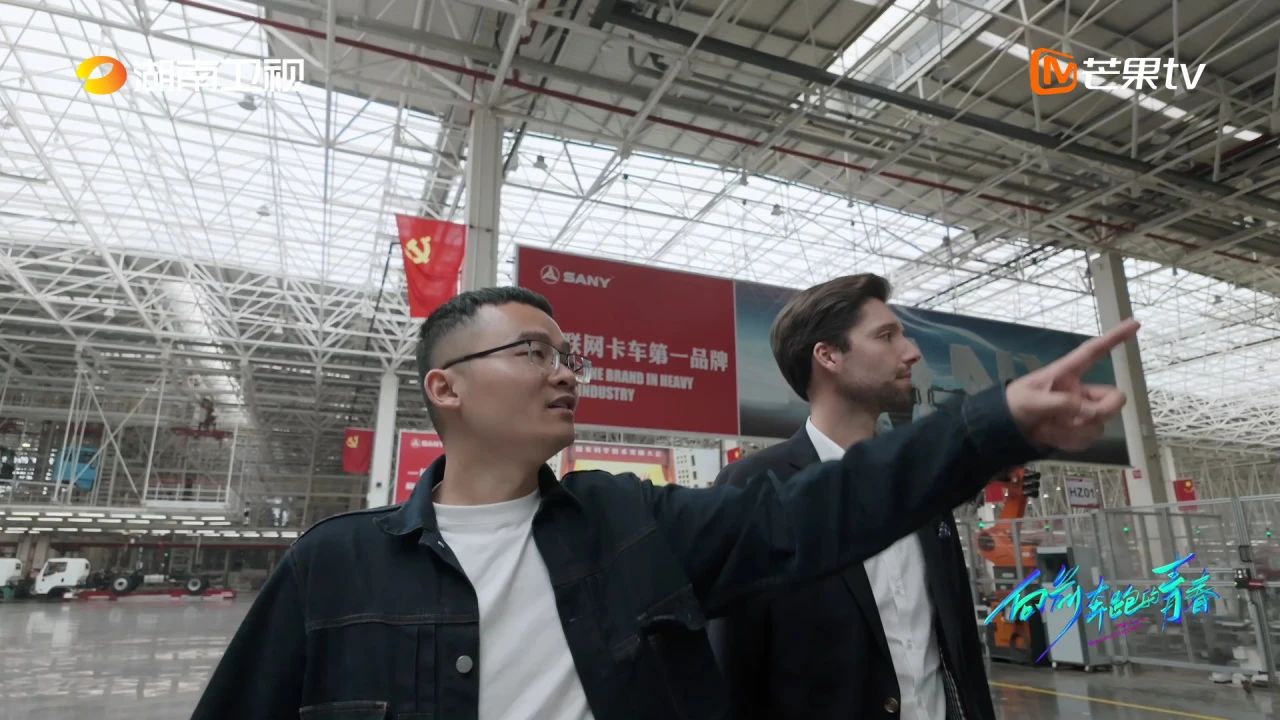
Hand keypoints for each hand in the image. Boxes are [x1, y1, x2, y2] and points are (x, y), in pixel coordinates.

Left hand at [1006, 319, 1139, 450]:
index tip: (1135, 325)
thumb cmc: (1014, 405)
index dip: (1114, 338)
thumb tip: (1093, 414)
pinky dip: (1069, 442)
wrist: (1002, 431)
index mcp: (1067, 373)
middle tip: (1080, 420)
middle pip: (1113, 398)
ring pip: (1100, 424)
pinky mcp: (1077, 430)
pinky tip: (1049, 436)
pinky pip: (1088, 440)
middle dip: (1101, 412)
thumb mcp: (1033, 401)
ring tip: (1048, 428)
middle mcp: (1079, 391)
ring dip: (1074, 431)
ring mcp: (1080, 412)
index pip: (1093, 352)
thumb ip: (1063, 404)